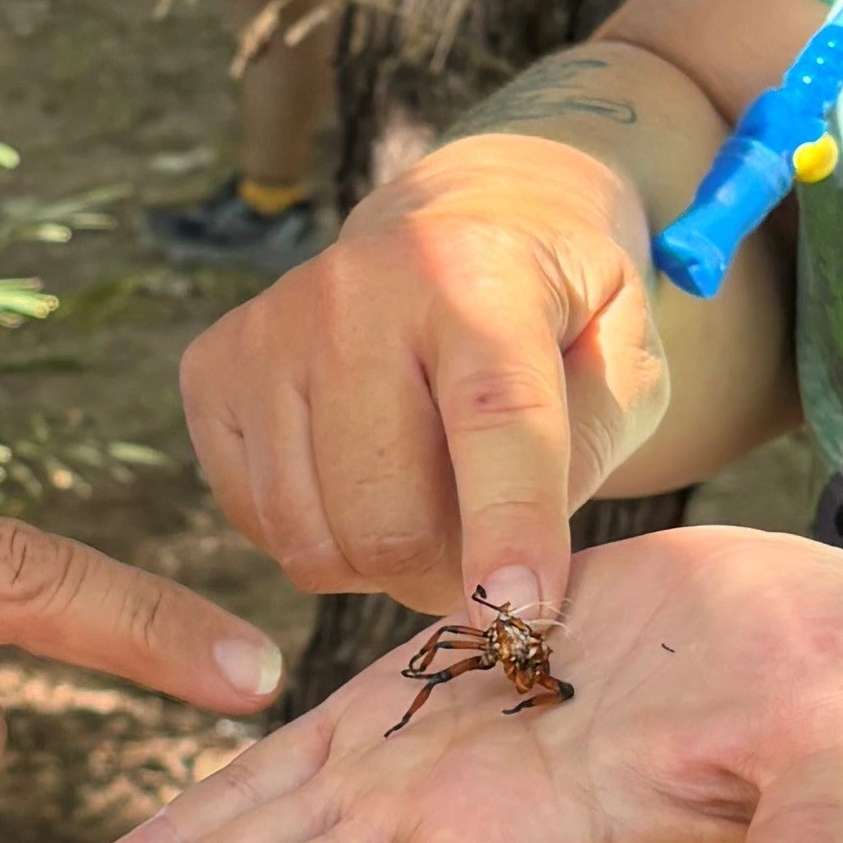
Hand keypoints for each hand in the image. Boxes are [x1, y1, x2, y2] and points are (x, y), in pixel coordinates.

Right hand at [178, 135, 664, 616]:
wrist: (463, 223)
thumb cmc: (561, 314)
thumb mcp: (628, 360)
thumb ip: (589, 454)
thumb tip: (509, 588)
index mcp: (476, 271)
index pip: (495, 419)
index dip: (510, 529)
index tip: (518, 620)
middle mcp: (355, 289)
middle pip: (388, 516)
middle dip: (448, 578)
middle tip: (484, 562)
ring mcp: (270, 327)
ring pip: (312, 539)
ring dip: (381, 568)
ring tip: (427, 511)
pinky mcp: (214, 368)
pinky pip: (258, 524)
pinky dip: (319, 538)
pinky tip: (362, 481)